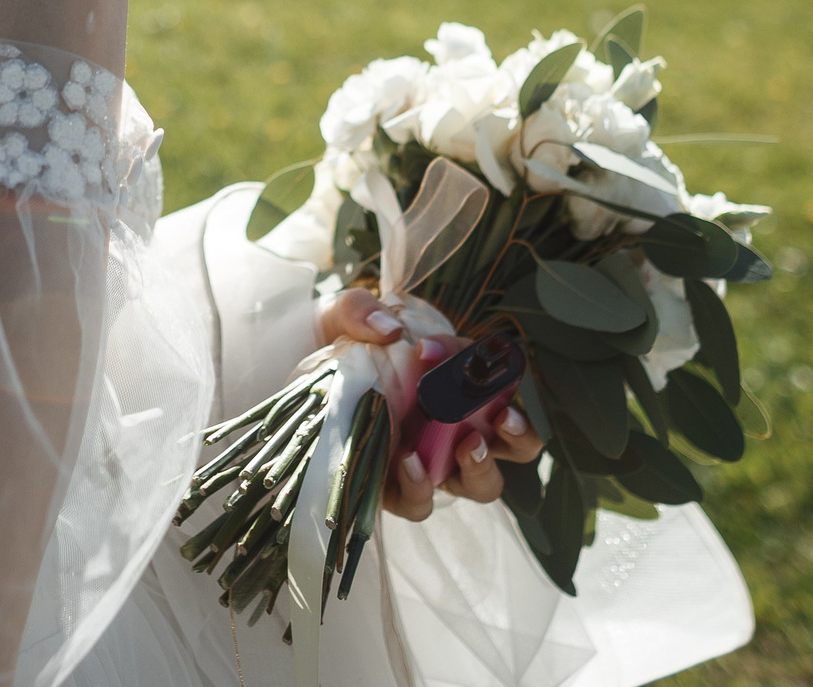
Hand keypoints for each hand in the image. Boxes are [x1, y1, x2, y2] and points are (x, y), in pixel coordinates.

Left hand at [317, 300, 543, 523]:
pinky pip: (421, 502)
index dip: (489, 367)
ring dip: (483, 467)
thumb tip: (389, 329)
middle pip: (514, 442)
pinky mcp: (396, 491)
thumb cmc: (335, 348)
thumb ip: (361, 310)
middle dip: (520, 432)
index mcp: (459, 384)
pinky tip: (407, 461)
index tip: (442, 353)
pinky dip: (420, 487)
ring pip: (482, 483)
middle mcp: (457, 428)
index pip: (495, 378)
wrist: (292, 383)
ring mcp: (431, 464)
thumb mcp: (344, 318)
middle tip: (503, 416)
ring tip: (469, 446)